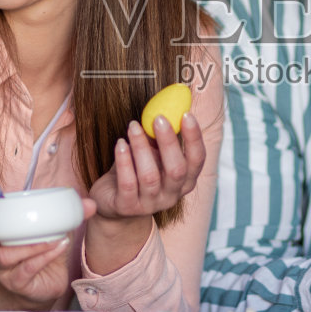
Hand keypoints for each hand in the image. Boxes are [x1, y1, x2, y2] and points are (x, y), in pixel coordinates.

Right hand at [0, 197, 96, 311]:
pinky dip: (43, 256)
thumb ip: (68, 214)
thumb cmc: (40, 251)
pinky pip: (26, 269)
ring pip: (1, 257)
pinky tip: (59, 246)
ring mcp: (1, 269)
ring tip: (48, 238)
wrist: (44, 285)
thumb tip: (91, 203)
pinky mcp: (16, 283)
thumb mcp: (50, 229)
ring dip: (25, 245)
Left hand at [88, 114, 206, 221]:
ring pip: (150, 176)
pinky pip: (127, 183)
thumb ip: (159, 136)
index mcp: (185, 180)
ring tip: (133, 126)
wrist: (113, 203)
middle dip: (169, 142)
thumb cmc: (137, 171)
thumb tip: (165, 105)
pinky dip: (124, 160)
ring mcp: (150, 204)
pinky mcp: (127, 207)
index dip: (194, 138)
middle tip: (158, 117)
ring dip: (141, 147)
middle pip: (176, 170)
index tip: (186, 114)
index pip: (197, 160)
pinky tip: (120, 143)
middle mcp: (171, 195)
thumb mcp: (152, 153)